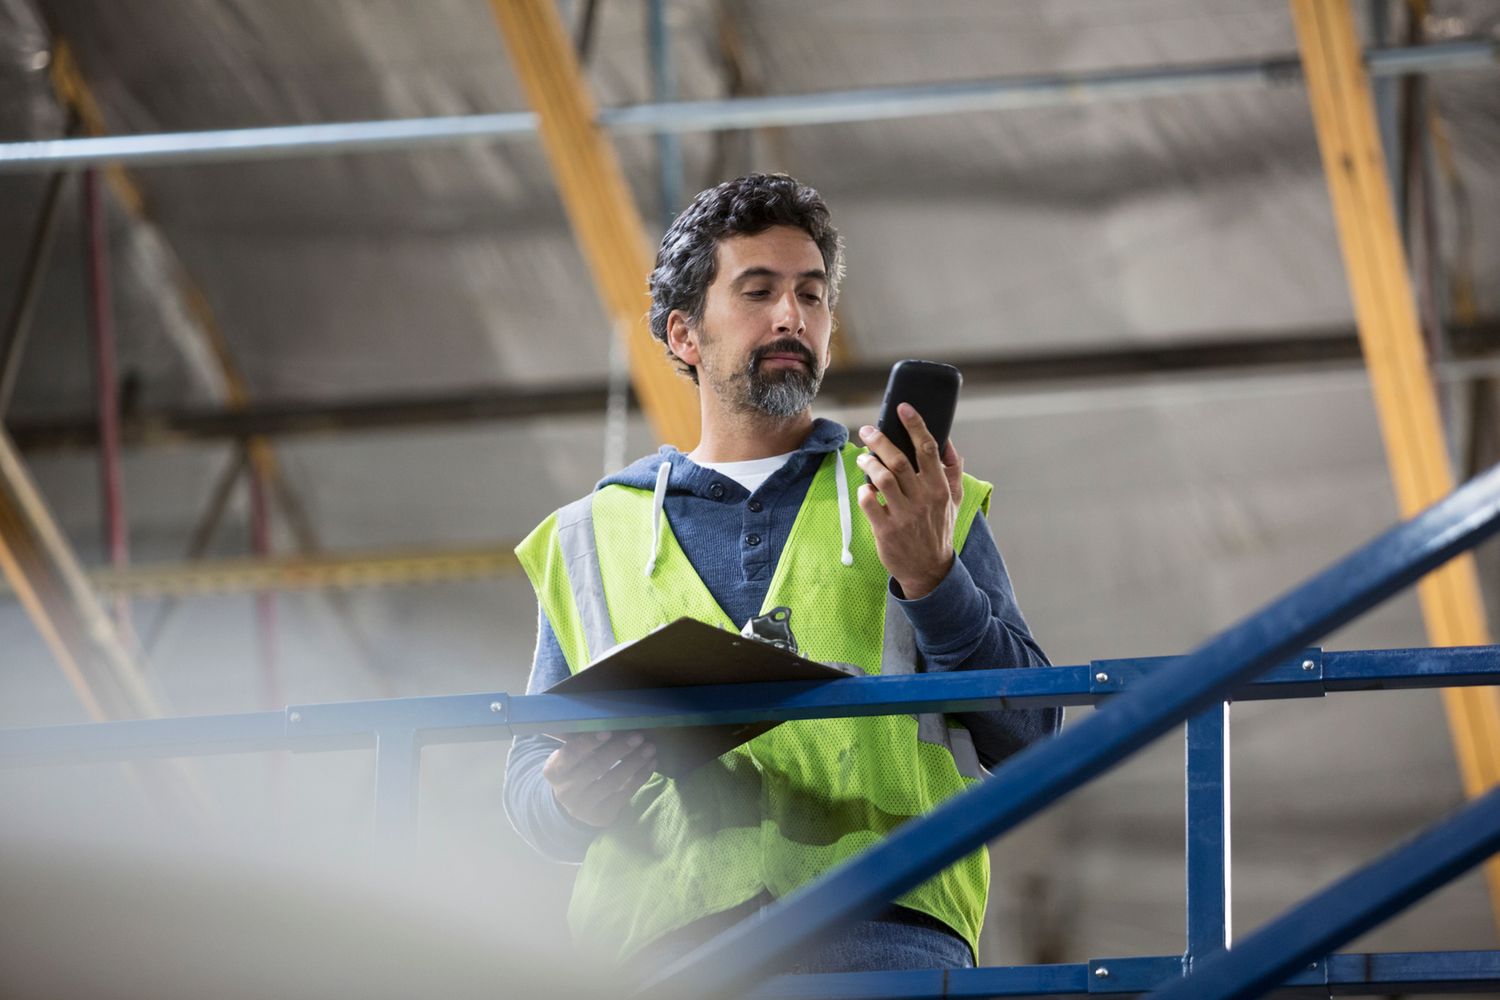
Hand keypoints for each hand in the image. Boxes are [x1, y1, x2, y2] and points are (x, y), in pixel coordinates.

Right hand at [542, 730, 656, 827]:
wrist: (577, 804)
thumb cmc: (576, 769)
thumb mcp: (569, 755)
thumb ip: (576, 736)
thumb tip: (587, 709)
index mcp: (554, 770)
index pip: (571, 753)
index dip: (589, 742)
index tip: (609, 731)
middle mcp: (565, 791)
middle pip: (595, 767)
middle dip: (619, 749)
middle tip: (638, 736)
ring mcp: (583, 807)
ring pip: (612, 781)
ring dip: (634, 763)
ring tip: (650, 748)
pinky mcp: (601, 816)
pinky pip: (624, 795)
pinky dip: (639, 777)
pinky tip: (650, 764)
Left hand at [856, 403, 963, 599]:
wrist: (930, 570)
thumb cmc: (939, 529)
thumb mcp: (955, 500)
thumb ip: (952, 470)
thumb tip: (949, 442)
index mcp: (940, 488)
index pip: (929, 449)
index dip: (915, 425)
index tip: (903, 408)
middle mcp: (923, 499)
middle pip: (899, 460)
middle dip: (880, 440)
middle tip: (867, 430)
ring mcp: (904, 515)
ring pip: (882, 478)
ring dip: (868, 463)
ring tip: (862, 458)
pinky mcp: (886, 530)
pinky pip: (869, 502)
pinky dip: (863, 491)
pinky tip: (865, 488)